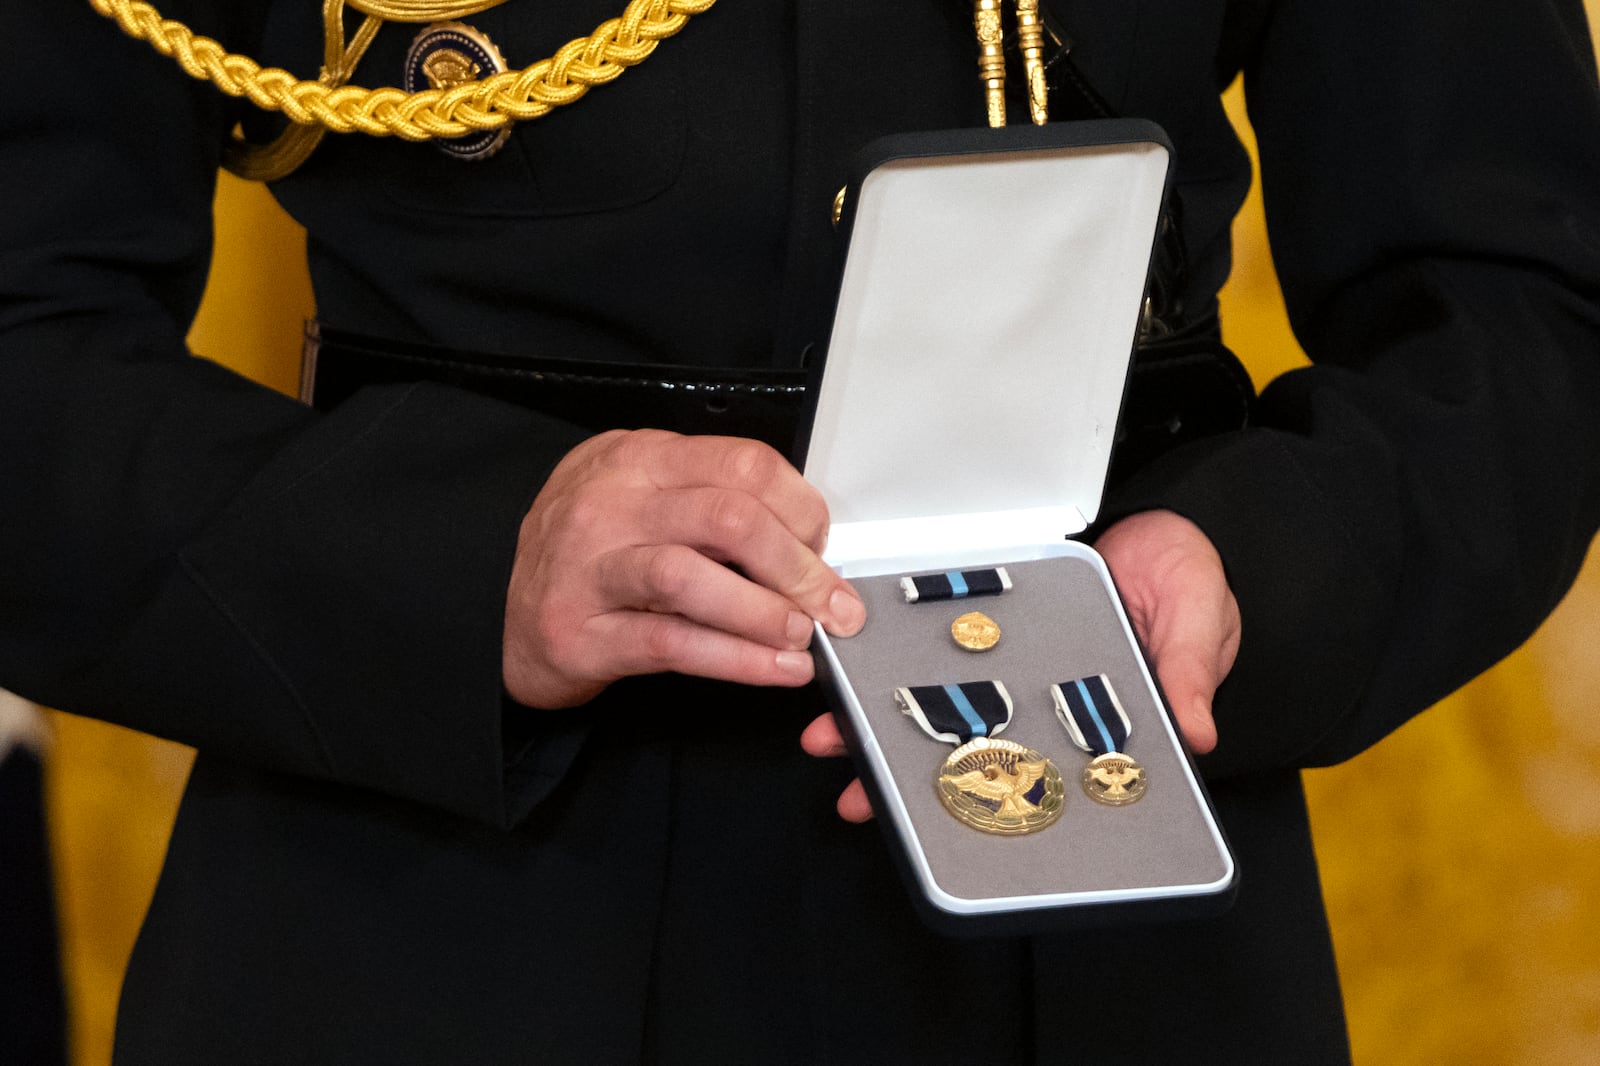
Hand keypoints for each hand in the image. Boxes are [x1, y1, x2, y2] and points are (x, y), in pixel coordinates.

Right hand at [503, 429, 865, 708]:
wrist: (499, 613)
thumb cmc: (584, 554)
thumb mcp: (640, 500)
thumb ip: (708, 504)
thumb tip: (804, 542)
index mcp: (638, 461)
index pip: (741, 464)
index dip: (800, 507)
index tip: (823, 545)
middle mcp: (611, 506)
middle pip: (728, 517)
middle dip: (798, 566)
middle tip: (830, 603)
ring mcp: (590, 569)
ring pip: (693, 576)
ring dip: (764, 612)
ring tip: (802, 637)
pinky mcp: (581, 634)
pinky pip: (670, 643)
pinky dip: (734, 659)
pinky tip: (772, 669)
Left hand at [800, 509, 1237, 821]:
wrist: (1164, 514)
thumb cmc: (1186, 577)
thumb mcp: (1200, 620)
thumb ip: (1188, 671)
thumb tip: (1195, 733)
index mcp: (1089, 710)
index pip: (1035, 769)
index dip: (987, 802)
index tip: (941, 826)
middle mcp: (1039, 690)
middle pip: (968, 741)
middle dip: (909, 770)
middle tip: (860, 793)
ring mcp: (1009, 652)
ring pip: (938, 695)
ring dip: (884, 715)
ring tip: (836, 733)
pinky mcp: (987, 611)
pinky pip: (938, 634)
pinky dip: (896, 651)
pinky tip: (857, 668)